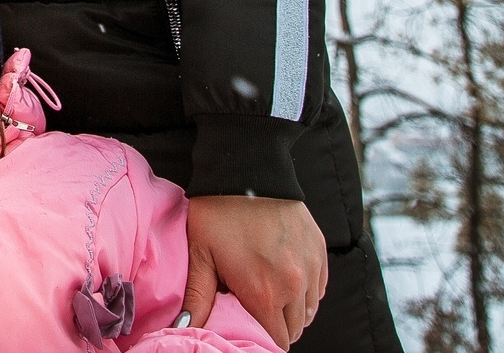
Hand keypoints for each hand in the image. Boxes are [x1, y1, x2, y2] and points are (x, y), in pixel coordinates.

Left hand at [181, 195, 327, 345]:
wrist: (247, 168)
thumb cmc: (219, 212)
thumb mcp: (201, 255)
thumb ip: (198, 299)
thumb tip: (183, 329)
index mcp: (264, 294)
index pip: (276, 340)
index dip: (263, 338)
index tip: (250, 326)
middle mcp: (294, 286)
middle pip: (294, 329)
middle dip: (277, 325)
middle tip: (256, 308)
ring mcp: (311, 267)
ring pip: (309, 310)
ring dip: (293, 309)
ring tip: (271, 294)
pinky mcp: (320, 250)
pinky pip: (320, 286)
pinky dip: (307, 289)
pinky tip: (287, 278)